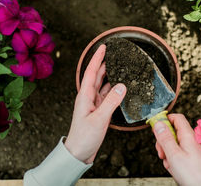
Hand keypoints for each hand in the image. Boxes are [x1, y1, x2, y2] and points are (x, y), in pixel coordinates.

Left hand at [65, 45, 125, 163]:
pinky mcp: (98, 111)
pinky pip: (106, 96)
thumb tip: (122, 86)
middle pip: (96, 76)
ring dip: (109, 76)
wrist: (78, 153)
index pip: (91, 72)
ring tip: (117, 66)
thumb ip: (111, 102)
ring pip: (102, 85)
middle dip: (103, 63)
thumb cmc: (84, 137)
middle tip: (112, 53)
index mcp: (85, 96)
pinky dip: (113, 89)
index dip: (97, 59)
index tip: (103, 47)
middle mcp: (88, 98)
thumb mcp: (99, 119)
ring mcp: (93, 104)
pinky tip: (120, 87)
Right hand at [153, 114, 200, 185]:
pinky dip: (175, 160)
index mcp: (188, 136)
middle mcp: (192, 140)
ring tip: (170, 163)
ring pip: (175, 145)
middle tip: (162, 152)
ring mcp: (194, 149)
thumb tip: (159, 123)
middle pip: (173, 132)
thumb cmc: (193, 174)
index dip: (165, 120)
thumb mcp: (173, 155)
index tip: (156, 127)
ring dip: (168, 153)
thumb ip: (165, 138)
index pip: (176, 118)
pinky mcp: (194, 158)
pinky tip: (175, 168)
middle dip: (164, 141)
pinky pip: (180, 154)